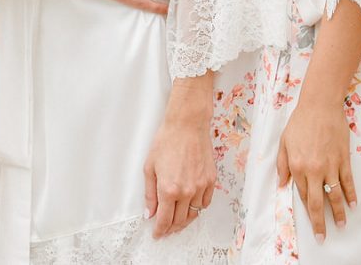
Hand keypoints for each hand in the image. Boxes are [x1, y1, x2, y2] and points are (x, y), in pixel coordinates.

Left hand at [143, 87, 215, 238]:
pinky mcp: (211, 180)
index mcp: (168, 190)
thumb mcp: (150, 168)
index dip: (160, 230)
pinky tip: (191, 206)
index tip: (157, 234)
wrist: (187, 125)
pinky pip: (205, 202)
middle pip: (179, 221)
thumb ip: (149, 194)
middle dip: (171, 228)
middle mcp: (186, 191)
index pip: (164, 220)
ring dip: (185, 221)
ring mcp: (201, 187)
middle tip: (166, 229)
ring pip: (194, 214)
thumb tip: (149, 213)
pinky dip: (198, 208)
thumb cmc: (166, 142)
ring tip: (178, 221)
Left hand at [276, 96, 356, 244]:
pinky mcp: (343, 159)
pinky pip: (348, 182)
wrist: (320, 105)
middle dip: (319, 222)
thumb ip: (282, 165)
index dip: (305, 209)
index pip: (301, 194)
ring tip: (341, 226)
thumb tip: (283, 185)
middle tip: (322, 237)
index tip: (310, 222)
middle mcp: (314, 170)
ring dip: (338, 213)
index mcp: (297, 167)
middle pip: (317, 202)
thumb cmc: (300, 122)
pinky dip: (351, 195)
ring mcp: (330, 166)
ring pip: (335, 196)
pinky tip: (353, 205)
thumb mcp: (284, 143)